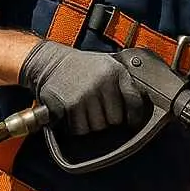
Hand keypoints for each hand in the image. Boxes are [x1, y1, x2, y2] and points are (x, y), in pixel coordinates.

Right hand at [19, 41, 146, 134]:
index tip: (132, 122)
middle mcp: (103, 82)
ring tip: (85, 110)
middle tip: (97, 110)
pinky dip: (77, 127)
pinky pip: (81, 129)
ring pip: (98, 126)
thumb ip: (123, 82)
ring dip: (92, 124)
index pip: (135, 101)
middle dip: (108, 119)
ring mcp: (87, 93)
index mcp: (117, 72)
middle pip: (115, 119)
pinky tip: (74, 114)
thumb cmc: (81, 67)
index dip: (135, 116)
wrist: (49, 61)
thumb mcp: (107, 65)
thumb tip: (140, 107)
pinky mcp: (71, 104)